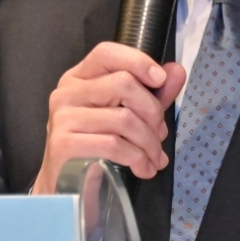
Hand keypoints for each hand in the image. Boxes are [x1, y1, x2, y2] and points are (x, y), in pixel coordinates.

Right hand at [31, 42, 185, 193]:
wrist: (65, 187)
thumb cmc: (95, 147)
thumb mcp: (126, 114)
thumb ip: (150, 93)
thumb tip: (176, 71)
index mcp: (78, 79)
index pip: (107, 53)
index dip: (137, 61)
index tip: (161, 79)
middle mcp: (66, 93)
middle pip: (123, 84)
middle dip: (153, 111)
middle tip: (160, 134)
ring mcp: (63, 118)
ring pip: (124, 118)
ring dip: (149, 142)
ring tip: (154, 158)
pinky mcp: (64, 144)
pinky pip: (114, 144)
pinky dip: (137, 158)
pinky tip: (143, 169)